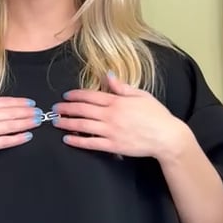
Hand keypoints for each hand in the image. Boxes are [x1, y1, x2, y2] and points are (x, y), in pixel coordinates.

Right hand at [0, 76, 37, 165]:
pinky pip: (4, 142)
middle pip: (9, 113)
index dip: (18, 102)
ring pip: (10, 126)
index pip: (2, 102)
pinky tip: (27, 136)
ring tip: (37, 121)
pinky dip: (16, 139)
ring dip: (25, 123)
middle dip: (26, 112)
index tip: (29, 102)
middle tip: (40, 112)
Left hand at [53, 74, 185, 159]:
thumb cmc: (156, 115)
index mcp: (118, 101)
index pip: (91, 95)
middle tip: (55, 108)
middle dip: (66, 108)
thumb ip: (122, 87)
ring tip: (56, 122)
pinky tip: (68, 139)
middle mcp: (111, 115)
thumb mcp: (141, 95)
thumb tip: (108, 76)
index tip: (66, 95)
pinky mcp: (113, 145)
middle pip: (83, 109)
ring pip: (83, 125)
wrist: (167, 136)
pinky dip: (78, 141)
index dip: (76, 95)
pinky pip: (91, 143)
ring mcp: (111, 131)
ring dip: (67, 123)